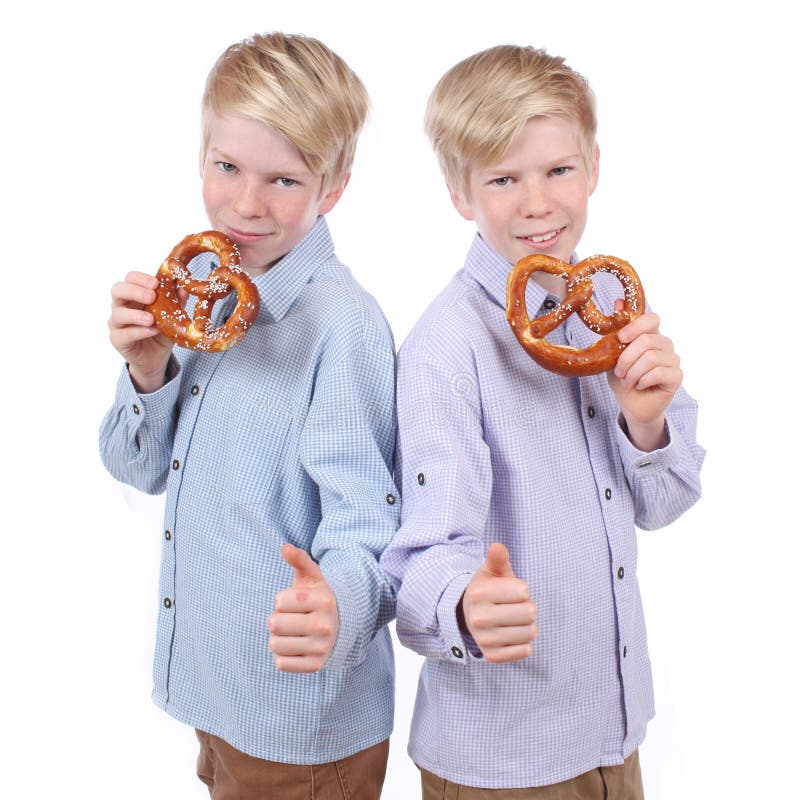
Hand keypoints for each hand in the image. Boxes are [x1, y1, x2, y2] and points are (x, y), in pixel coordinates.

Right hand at [108, 271, 173, 392]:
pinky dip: (139, 331)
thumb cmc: (161, 331)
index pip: (130, 278)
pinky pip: (123, 334)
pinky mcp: (117, 339)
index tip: (156, 283)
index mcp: (134, 295)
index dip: (141, 278)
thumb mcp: (172, 316)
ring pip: (118, 314)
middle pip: (117, 290)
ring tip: (151, 319)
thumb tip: (183, 289)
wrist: (156, 357)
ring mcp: (117, 323)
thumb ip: (176, 303)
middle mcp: (122, 306)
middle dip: (134, 291)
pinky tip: (152, 331)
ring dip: (135, 315)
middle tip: (151, 296)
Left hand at [268, 544, 338, 672]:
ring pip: (275, 645)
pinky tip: (294, 646)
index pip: (279, 601)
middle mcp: (325, 625)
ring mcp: (321, 647)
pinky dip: (281, 655)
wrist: (340, 625)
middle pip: (274, 624)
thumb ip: (299, 560)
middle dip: (277, 619)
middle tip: (291, 618)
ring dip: (277, 638)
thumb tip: (286, 548)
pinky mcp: (315, 665)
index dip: (281, 600)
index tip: (293, 601)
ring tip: (291, 632)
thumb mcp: (312, 577)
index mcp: (324, 600)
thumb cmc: (317, 597)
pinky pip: (281, 663)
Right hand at [458, 543, 536, 662]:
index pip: (523, 590)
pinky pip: (525, 650)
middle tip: (514, 607)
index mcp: (479, 593)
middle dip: (527, 607)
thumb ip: (497, 559)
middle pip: (529, 613)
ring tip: (513, 620)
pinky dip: (523, 642)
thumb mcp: (490, 572)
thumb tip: (497, 546)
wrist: (468, 616)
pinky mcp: (492, 656)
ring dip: (527, 625)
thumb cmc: (488, 590)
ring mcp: (484, 639)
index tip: (509, 591)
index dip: (521, 589)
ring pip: (530, 633)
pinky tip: (511, 635)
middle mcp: (479, 618)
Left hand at [608, 309, 682, 450]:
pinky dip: (642, 381)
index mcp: (650, 335)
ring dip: (632, 372)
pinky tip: (639, 386)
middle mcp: (665, 344)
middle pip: (647, 340)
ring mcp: (673, 360)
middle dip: (626, 358)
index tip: (620, 339)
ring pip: (651, 358)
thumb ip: (617, 331)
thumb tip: (619, 302)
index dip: (635, 326)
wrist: (631, 405)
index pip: (652, 319)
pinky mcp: (677, 376)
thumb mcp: (613, 354)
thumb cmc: (623, 378)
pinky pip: (658, 373)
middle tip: (618, 371)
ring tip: (627, 381)